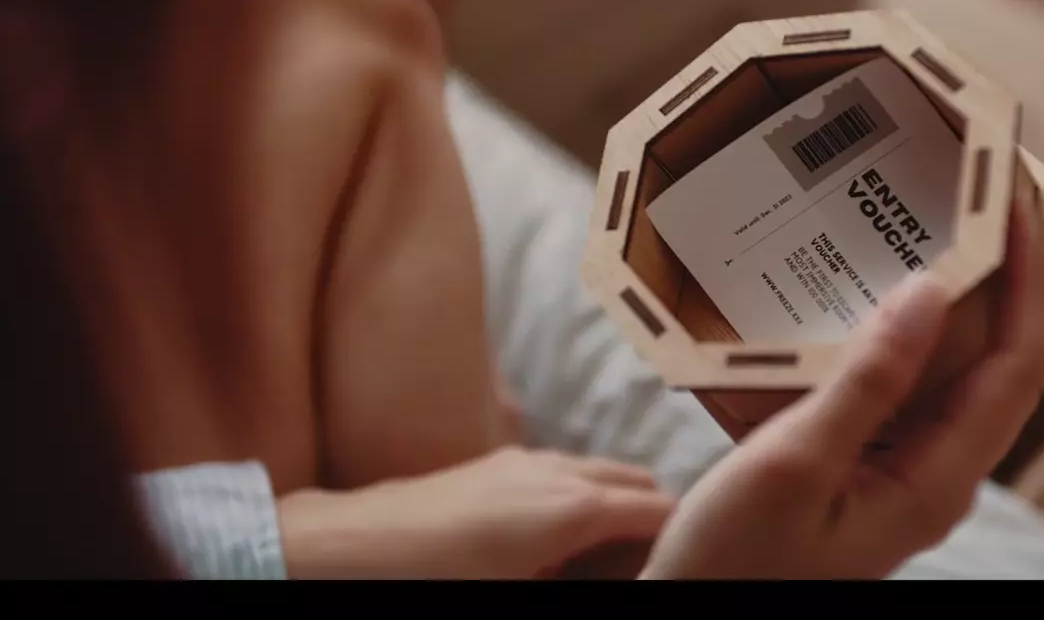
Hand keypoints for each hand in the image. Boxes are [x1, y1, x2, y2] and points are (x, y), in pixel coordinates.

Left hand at [280, 446, 673, 578]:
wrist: (344, 551)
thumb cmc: (435, 581)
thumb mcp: (523, 594)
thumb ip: (584, 581)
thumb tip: (621, 576)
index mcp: (574, 508)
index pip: (661, 509)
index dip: (684, 538)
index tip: (687, 562)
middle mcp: (556, 471)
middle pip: (635, 479)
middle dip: (653, 515)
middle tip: (648, 563)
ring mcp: (520, 460)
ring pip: (595, 472)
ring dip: (613, 504)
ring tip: (601, 558)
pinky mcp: (490, 463)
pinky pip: (559, 472)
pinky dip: (577, 498)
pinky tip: (550, 542)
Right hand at [642, 199, 1043, 578]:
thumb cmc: (737, 564)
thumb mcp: (794, 464)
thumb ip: (868, 382)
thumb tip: (931, 295)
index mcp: (934, 483)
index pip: (1014, 368)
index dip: (1025, 282)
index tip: (1009, 205)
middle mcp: (933, 477)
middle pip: (996, 366)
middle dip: (1000, 281)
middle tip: (976, 203)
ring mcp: (901, 473)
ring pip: (951, 375)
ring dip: (949, 305)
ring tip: (932, 233)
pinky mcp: (866, 468)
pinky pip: (902, 390)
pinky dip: (895, 337)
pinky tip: (861, 301)